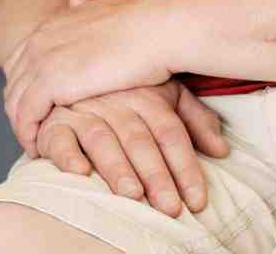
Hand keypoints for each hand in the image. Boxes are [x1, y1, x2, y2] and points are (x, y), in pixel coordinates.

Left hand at [2, 0, 172, 156]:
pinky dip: (28, 134)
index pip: (21, 60)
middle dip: (20, 107)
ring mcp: (41, 60)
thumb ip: (84, 8)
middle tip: (33, 131)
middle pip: (14, 81)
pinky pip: (25, 116)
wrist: (156, 29)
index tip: (38, 108)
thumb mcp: (103, 10)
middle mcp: (39, 40)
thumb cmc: (143, 25)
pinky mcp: (50, 82)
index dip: (26, 85)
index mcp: (51, 24)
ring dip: (22, 125)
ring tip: (35, 146)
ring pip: (15, 101)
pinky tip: (39, 149)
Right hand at [35, 80, 227, 217]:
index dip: (184, 166)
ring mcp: (82, 108)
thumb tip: (221, 150)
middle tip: (168, 208)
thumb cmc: (125, 93)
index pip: (169, 131)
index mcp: (144, 93)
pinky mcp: (54, 121)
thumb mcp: (164, 95)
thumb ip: (194, 119)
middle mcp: (113, 99)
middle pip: (139, 138)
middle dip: (156, 175)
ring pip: (102, 138)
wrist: (71, 67)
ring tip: (132, 195)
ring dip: (117, 168)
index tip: (196, 200)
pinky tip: (81, 172)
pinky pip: (59, 137)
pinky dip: (68, 155)